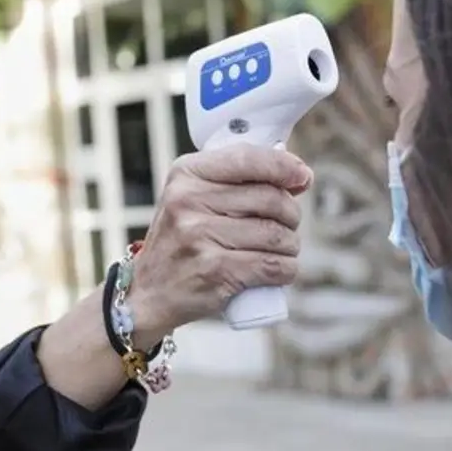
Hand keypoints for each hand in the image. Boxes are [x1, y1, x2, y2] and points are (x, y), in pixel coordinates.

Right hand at [127, 145, 312, 340]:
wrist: (148, 292)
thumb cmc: (182, 241)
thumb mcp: (193, 197)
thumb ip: (236, 181)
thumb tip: (299, 175)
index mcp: (186, 174)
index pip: (247, 158)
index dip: (283, 167)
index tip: (303, 177)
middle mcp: (189, 200)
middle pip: (270, 198)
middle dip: (291, 214)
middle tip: (287, 224)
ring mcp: (199, 235)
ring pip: (276, 235)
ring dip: (291, 245)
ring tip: (281, 250)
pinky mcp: (214, 270)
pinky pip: (273, 266)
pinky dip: (287, 269)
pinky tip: (281, 269)